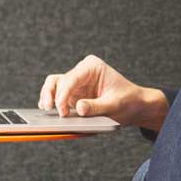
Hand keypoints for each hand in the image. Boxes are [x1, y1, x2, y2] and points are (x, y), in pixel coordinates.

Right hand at [38, 54, 168, 131]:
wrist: (135, 105)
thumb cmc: (128, 101)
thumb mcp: (115, 105)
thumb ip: (96, 107)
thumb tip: (78, 108)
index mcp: (92, 67)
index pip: (71, 79)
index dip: (63, 95)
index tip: (62, 111)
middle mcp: (81, 72)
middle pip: (58, 81)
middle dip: (52, 95)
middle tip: (49, 109)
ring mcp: (76, 84)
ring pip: (53, 87)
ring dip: (48, 98)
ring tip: (45, 111)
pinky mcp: (73, 96)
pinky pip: (57, 97)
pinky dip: (52, 104)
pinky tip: (50, 113)